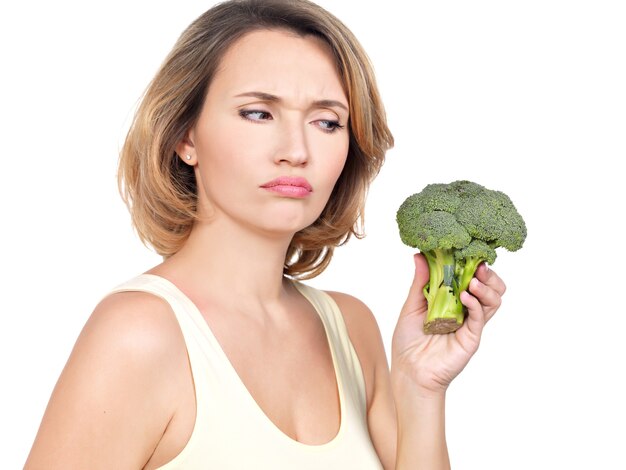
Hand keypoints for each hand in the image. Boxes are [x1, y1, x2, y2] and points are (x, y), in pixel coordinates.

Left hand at [391, 253, 505, 395]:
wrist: (409, 371)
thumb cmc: (409, 341)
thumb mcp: (412, 306)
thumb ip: (420, 282)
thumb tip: (420, 255)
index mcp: (453, 301)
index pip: (473, 278)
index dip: (474, 264)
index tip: (468, 250)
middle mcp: (466, 311)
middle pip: (492, 288)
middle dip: (489, 274)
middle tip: (479, 265)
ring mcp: (470, 324)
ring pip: (493, 301)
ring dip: (487, 287)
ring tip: (474, 280)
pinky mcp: (471, 338)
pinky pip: (480, 318)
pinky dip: (476, 304)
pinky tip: (466, 297)